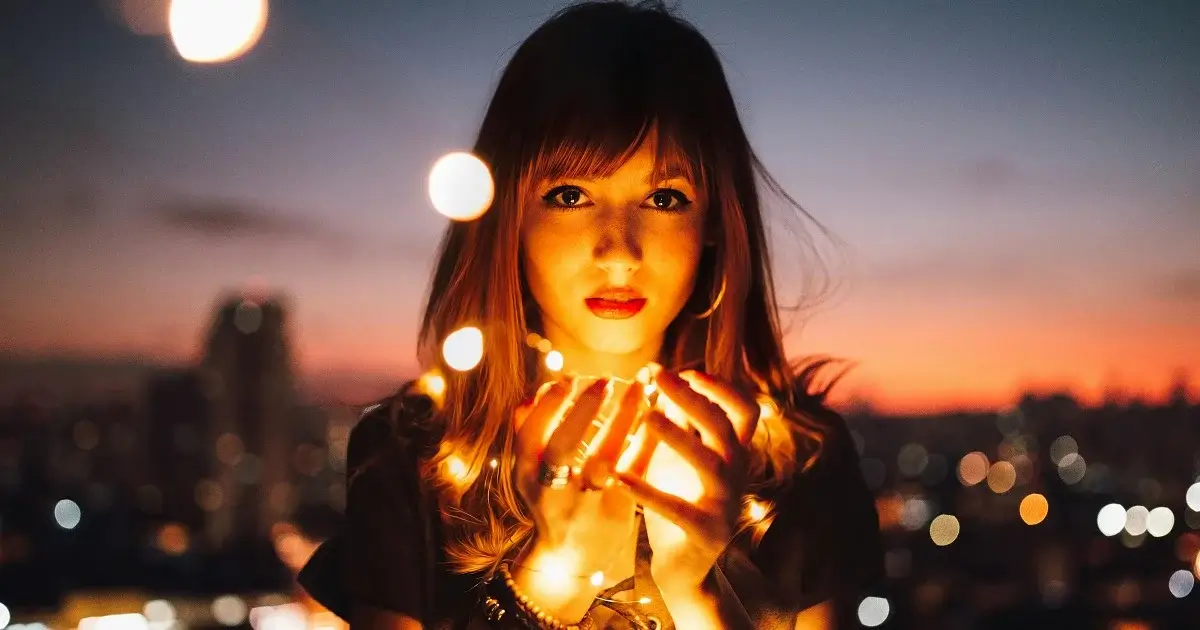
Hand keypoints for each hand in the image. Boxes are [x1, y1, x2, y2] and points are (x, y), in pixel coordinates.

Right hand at [512, 377, 654, 589]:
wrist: (570, 558)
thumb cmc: (551, 500)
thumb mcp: (530, 471)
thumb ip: (529, 432)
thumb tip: (535, 391)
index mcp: (527, 476)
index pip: (530, 434)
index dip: (549, 405)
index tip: (570, 378)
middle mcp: (552, 492)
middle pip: (563, 448)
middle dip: (583, 412)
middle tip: (604, 380)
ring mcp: (585, 505)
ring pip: (604, 459)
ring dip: (623, 420)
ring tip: (639, 387)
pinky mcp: (617, 512)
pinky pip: (635, 471)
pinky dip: (646, 439)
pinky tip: (656, 414)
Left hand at [615, 370, 759, 594]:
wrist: (686, 565)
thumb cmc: (681, 499)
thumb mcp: (680, 456)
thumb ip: (679, 421)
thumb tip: (664, 377)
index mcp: (733, 453)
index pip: (745, 411)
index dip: (723, 388)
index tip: (689, 371)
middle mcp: (736, 474)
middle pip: (724, 427)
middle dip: (692, 397)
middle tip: (659, 377)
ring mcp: (724, 504)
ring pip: (709, 463)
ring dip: (678, 436)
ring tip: (646, 416)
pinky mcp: (704, 532)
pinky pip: (677, 509)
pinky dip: (648, 491)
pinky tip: (619, 477)